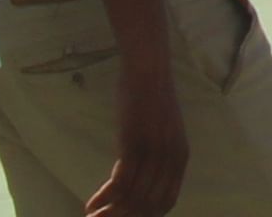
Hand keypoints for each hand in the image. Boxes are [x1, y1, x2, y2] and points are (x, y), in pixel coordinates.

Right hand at [85, 69, 187, 216]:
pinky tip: (90, 205)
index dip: (146, 216)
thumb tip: (144, 181)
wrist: (148, 70)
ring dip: (110, 214)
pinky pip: (119, 183)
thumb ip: (158, 156)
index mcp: (181, 157)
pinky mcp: (134, 144)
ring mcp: (153, 152)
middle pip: (148, 206)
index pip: (167, 201)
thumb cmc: (151, 99)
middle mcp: (171, 158)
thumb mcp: (164, 131)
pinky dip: (104, 199)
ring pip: (132, 199)